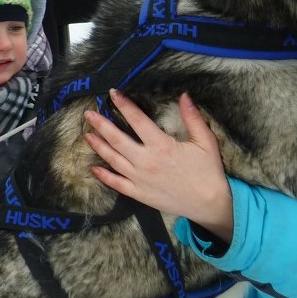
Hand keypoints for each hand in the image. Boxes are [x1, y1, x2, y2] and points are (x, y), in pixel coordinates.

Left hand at [84, 89, 233, 242]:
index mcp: (161, 146)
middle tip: (88, 114)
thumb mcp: (205, 141)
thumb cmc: (208, 171)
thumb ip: (193, 117)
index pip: (137, 120)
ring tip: (88, 134)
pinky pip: (117, 184)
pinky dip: (104, 176)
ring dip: (99, 146)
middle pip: (117, 139)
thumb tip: (184, 96)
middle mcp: (146, 161)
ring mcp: (140, 179)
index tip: (113, 93)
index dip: (124, 105)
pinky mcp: (139, 194)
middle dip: (101, 125)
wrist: (209, 204)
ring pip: (113, 159)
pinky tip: (94, 168)